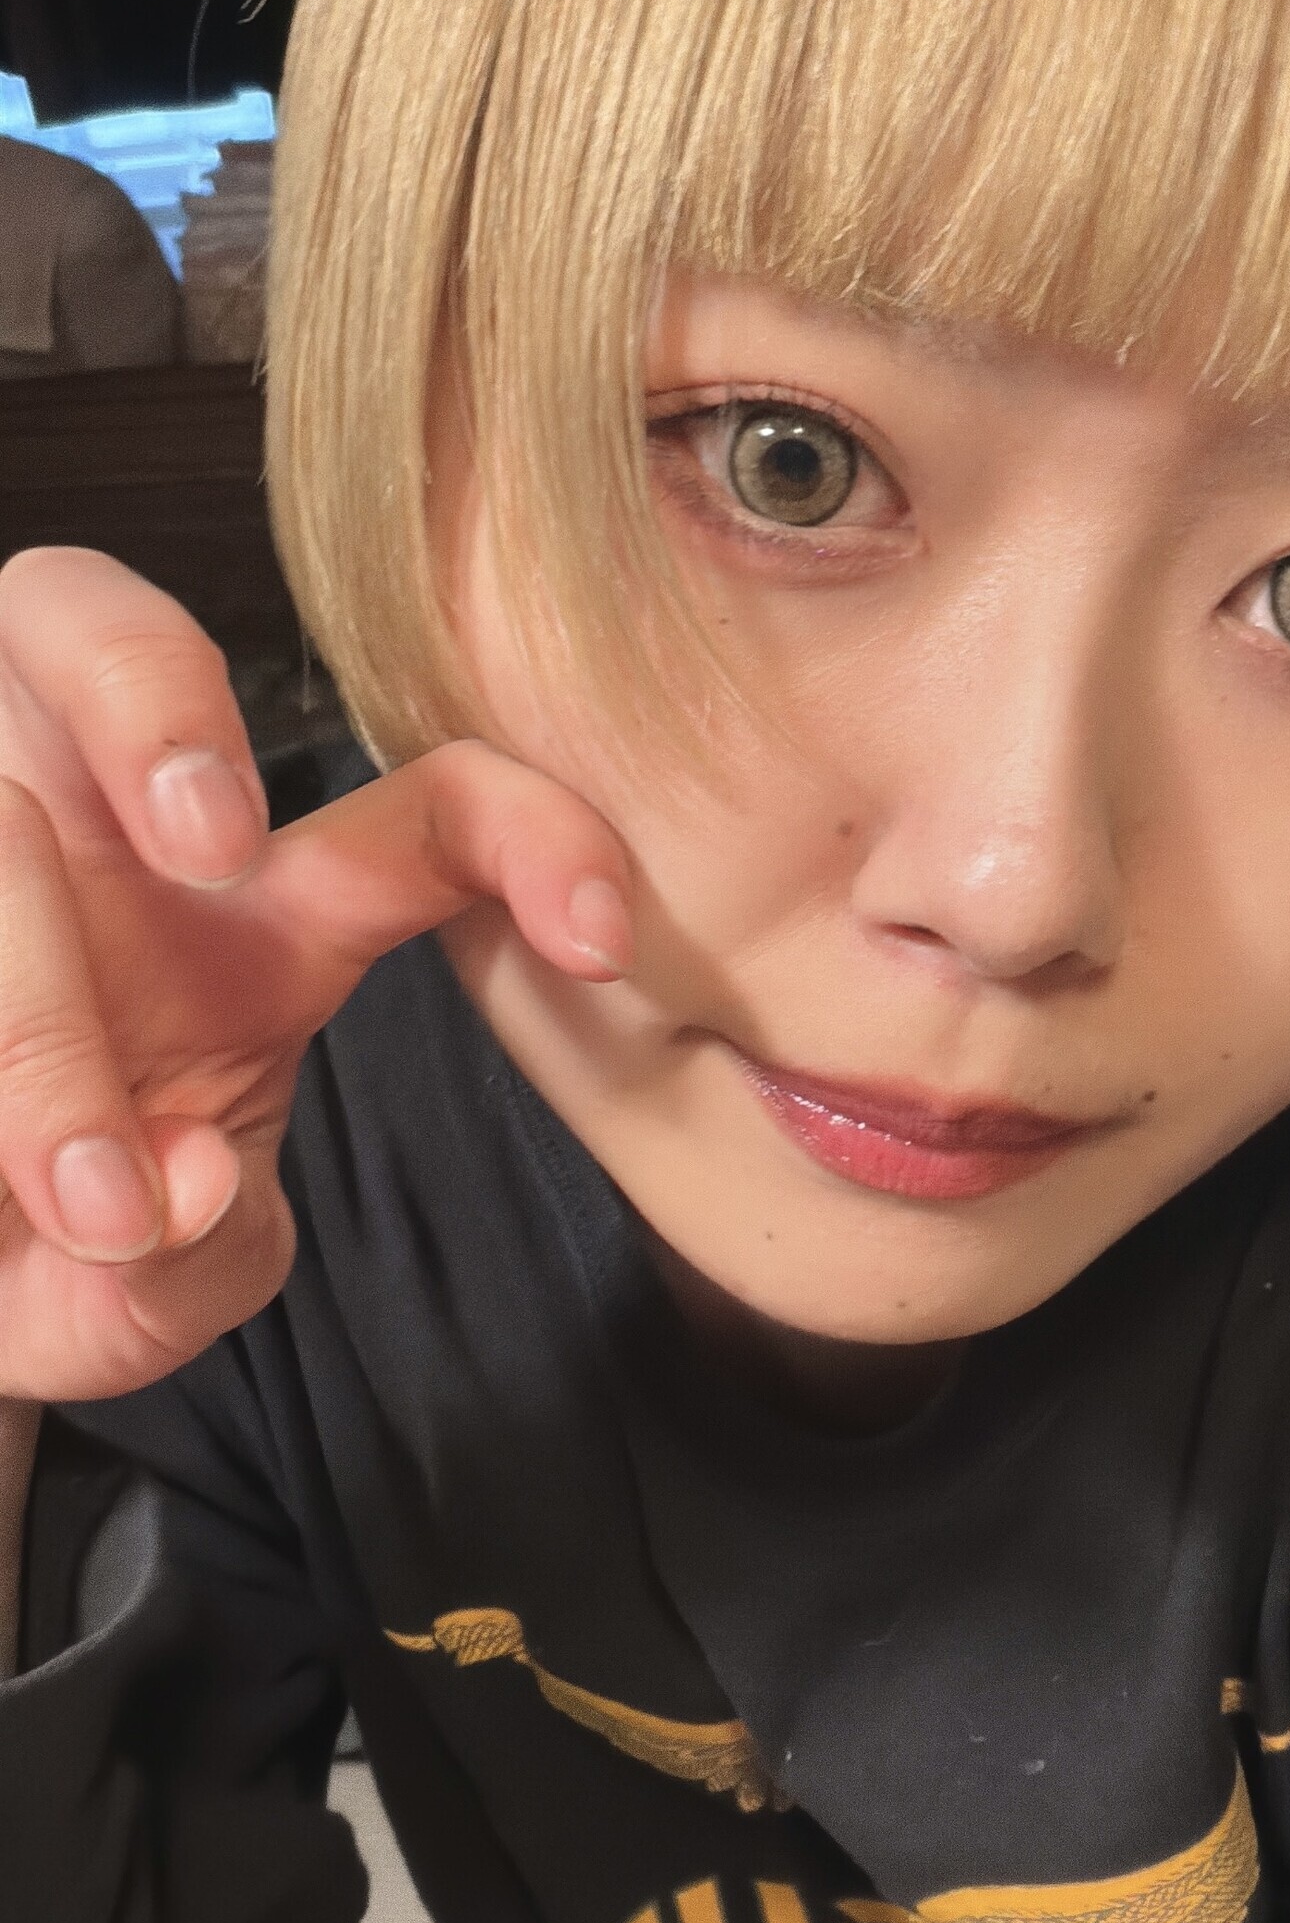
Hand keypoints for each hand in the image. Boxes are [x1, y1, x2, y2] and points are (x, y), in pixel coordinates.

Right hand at [0, 548, 634, 1400]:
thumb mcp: (150, 1294)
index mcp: (257, 916)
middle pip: (116, 627)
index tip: (601, 939)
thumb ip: (199, 1267)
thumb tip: (181, 1189)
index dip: (530, 833)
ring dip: (33, 997)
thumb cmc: (52, 1262)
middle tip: (207, 847)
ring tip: (77, 1193)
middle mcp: (109, 846)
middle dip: (161, 706)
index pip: (421, 812)